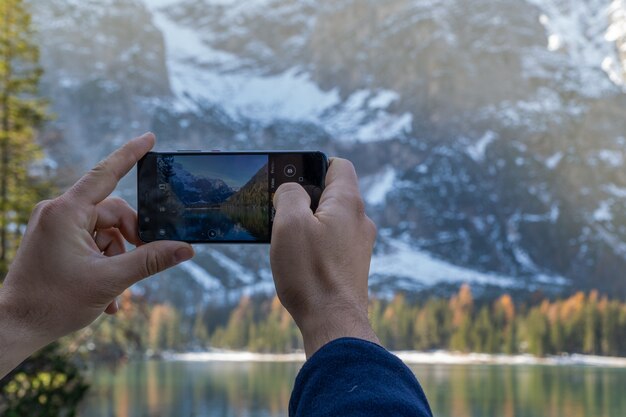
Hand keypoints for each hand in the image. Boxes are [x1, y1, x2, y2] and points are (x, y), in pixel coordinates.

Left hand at [0, 133, 193, 377]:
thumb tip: (185, 249)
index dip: (130, 154)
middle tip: (141, 264)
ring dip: (117, 260)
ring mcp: (54, 227)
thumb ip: (151, 260)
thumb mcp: (110, 280)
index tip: (150, 138)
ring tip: (115, 294)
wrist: (14, 327)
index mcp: (66, 213)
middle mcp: (58, 212)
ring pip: (104, 232)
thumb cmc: (54, 303)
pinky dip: (102, 264)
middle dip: (130, 241)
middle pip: (112, 214)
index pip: (105, 174)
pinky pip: (90, 243)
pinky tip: (106, 296)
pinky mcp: (54, 241)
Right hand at [270, 158, 378, 357]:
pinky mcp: (353, 264)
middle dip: (304, 197)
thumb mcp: (289, 223)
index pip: (338, 166)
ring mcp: (359, 244)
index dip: (312, 166)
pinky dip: (315, 242)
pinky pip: (333, 241)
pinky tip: (298, 259)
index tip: (291, 179)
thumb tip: (291, 190)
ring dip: (307, 223)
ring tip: (286, 239)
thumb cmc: (310, 273)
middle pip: (331, 193)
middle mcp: (360, 220)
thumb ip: (290, 195)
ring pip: (330, 219)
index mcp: (348, 202)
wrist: (333, 322)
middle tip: (280, 211)